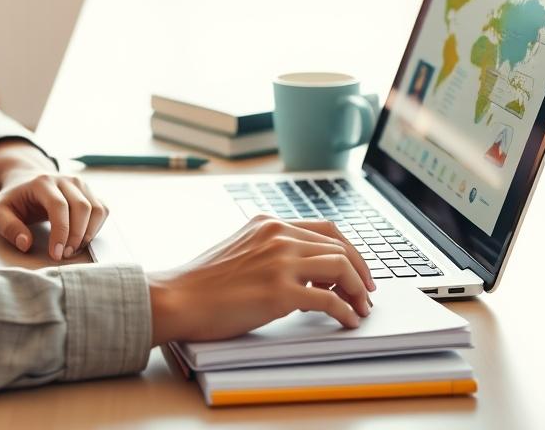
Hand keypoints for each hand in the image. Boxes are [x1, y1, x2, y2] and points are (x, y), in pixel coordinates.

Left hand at [0, 170, 107, 259]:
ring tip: (72, 249)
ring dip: (88, 234)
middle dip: (76, 236)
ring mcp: (81, 184)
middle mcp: (66, 180)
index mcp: (42, 182)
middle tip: (64, 256)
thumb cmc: (14, 199)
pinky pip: (102, 210)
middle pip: (82, 207)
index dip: (61, 232)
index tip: (56, 254)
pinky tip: (81, 240)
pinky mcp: (90, 192)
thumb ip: (8, 227)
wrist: (26, 179)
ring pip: (96, 209)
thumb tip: (25, 243)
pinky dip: (96, 228)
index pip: (59, 206)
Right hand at [146, 215, 374, 345]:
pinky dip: (345, 311)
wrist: (177, 298)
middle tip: (366, 294)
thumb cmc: (203, 283)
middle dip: (360, 272)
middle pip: (339, 247)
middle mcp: (278, 236)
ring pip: (341, 267)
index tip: (358, 270)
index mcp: (268, 223)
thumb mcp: (240, 249)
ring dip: (358, 290)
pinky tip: (347, 321)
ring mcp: (280, 262)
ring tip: (361, 308)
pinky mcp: (279, 292)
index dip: (349, 251)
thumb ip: (271, 251)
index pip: (326, 229)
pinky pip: (328, 299)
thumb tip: (306, 273)